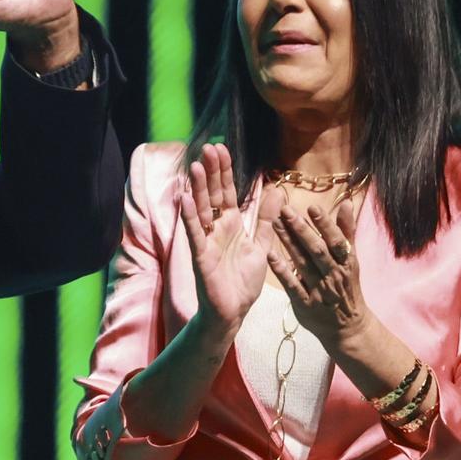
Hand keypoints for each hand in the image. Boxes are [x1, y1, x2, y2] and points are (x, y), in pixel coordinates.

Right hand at [178, 144, 271, 330]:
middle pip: (213, 195)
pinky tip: (184, 198)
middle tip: (209, 147)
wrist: (234, 312)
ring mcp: (206, 241)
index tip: (222, 149)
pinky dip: (189, 216)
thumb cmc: (243, 283)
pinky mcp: (200, 256)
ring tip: (194, 165)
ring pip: (201, 209)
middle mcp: (217, 229)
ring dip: (197, 188)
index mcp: (232, 226)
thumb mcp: (261, 247)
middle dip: (211, 172)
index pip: (227, 192)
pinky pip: (195, 233)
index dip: (225, 172)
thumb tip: (276, 192)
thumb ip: (267, 221)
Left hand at [269, 195, 370, 348]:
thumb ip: (346, 231)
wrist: (347, 326)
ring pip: (302, 264)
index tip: (311, 207)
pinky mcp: (304, 304)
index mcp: (346, 262)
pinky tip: (270, 255)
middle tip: (285, 211)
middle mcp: (333, 275)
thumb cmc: (347, 286)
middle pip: (316, 250)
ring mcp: (318, 291)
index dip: (325, 225)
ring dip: (288, 243)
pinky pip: (292, 286)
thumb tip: (347, 202)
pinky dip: (282, 271)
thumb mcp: (351, 259)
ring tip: (275, 223)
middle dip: (301, 230)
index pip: (336, 241)